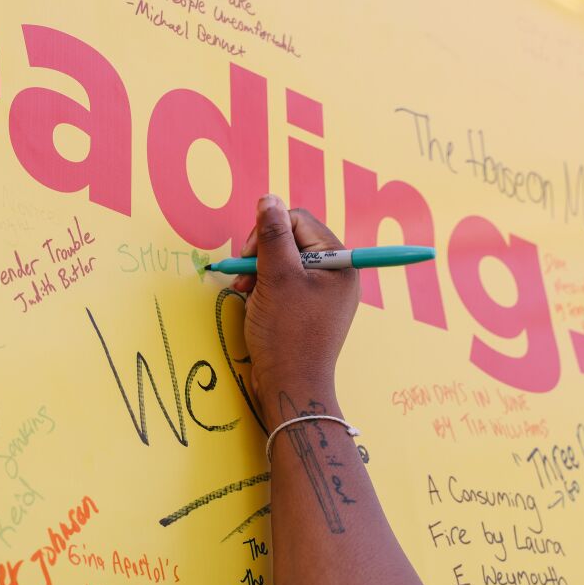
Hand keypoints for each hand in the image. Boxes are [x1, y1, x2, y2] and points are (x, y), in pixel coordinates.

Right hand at [232, 195, 358, 429]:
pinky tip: (252, 303)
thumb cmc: (287, 333)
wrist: (291, 386)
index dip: (268, 231)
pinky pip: (285, 284)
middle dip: (262, 254)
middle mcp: (337, 275)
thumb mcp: (276, 277)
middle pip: (292, 240)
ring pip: (284, 262)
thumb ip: (271, 234)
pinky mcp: (309, 310)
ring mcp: (323, 294)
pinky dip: (265, 288)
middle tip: (244, 277)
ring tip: (244, 293)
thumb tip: (268, 198)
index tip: (248, 255)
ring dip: (259, 271)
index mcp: (340, 262)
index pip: (299, 221)